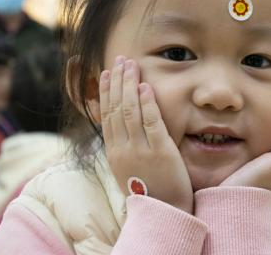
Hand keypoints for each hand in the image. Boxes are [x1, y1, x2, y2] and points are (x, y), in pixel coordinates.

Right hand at [100, 56, 193, 212]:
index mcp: (113, 153)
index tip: (107, 73)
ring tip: (131, 65)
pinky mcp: (160, 152)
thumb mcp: (128, 167)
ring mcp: (140, 150)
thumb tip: (120, 125)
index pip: (106, 115)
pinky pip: (151, 123)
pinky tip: (145, 87)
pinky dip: (147, 103)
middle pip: (116, 108)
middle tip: (120, 59)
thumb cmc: (150, 189)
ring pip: (130, 111)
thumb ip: (124, 145)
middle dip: (117, 81)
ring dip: (129, 85)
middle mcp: (122, 149)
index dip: (106, 92)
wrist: (164, 211)